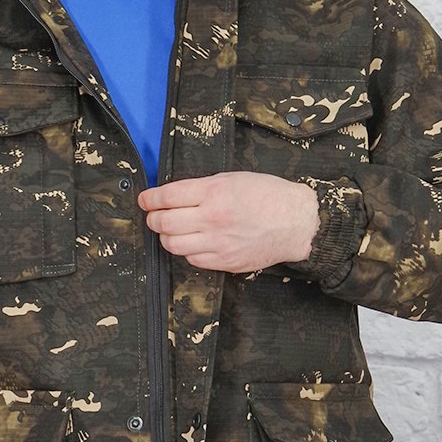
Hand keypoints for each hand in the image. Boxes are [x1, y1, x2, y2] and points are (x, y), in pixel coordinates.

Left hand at [138, 172, 319, 273]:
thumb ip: (203, 187)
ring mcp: (217, 243)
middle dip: (153, 219)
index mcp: (214, 192)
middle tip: (154, 216)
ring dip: (167, 237)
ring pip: (173, 245)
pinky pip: (192, 259)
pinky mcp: (224, 262)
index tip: (145, 200)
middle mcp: (212, 218)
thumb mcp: (234, 179)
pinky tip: (193, 242)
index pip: (168, 197)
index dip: (150, 199)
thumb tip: (174, 196)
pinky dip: (187, 251)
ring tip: (171, 230)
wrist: (296, 223)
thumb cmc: (269, 196)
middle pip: (165, 223)